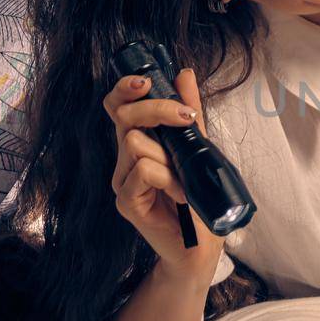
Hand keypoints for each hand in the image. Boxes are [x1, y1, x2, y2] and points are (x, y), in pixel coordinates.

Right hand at [103, 68, 220, 278]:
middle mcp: (125, 159)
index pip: (118, 106)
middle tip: (185, 119)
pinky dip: (168, 178)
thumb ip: (188, 113)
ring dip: (169, 156)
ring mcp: (123, 180)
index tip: (147, 81)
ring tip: (186, 178)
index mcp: (139, 141)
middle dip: (157, 109)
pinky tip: (182, 193)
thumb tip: (182, 74)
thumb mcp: (198, 147)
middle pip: (124, 116)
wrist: (201, 246)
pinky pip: (143, 171)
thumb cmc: (199, 198)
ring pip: (134, 143)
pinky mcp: (126, 202)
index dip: (125, 88)